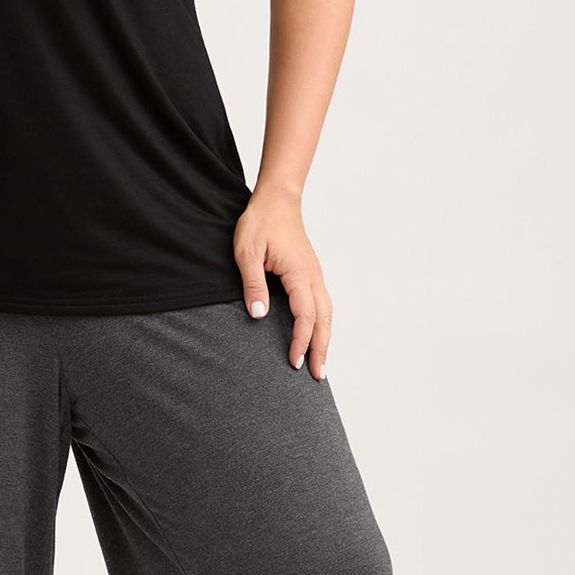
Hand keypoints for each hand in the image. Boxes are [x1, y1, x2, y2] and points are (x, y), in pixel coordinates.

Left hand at [232, 189, 330, 377]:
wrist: (278, 199)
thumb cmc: (261, 222)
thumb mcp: (247, 252)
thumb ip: (253, 283)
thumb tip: (259, 314)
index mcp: (299, 273)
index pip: (305, 315)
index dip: (301, 341)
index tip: (294, 361)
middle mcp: (313, 276)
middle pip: (324, 320)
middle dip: (321, 348)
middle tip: (317, 375)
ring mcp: (315, 274)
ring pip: (327, 313)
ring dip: (325, 338)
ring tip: (320, 362)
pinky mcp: (311, 273)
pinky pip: (322, 304)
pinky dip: (322, 323)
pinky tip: (316, 334)